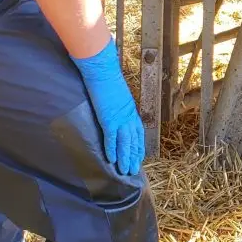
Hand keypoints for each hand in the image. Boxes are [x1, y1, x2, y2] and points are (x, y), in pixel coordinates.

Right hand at [72, 37, 144, 175]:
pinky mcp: (108, 118)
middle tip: (133, 170)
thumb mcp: (117, 94)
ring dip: (125, 158)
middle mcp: (128, 116)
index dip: (138, 145)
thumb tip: (114, 111)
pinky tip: (112, 160)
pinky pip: (111, 138)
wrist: (102, 71)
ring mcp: (119, 118)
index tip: (139, 157)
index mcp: (130, 110)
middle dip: (134, 156)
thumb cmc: (107, 80)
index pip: (138, 132)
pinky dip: (112, 150)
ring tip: (125, 171)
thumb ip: (118, 105)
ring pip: (125, 143)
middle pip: (134, 140)